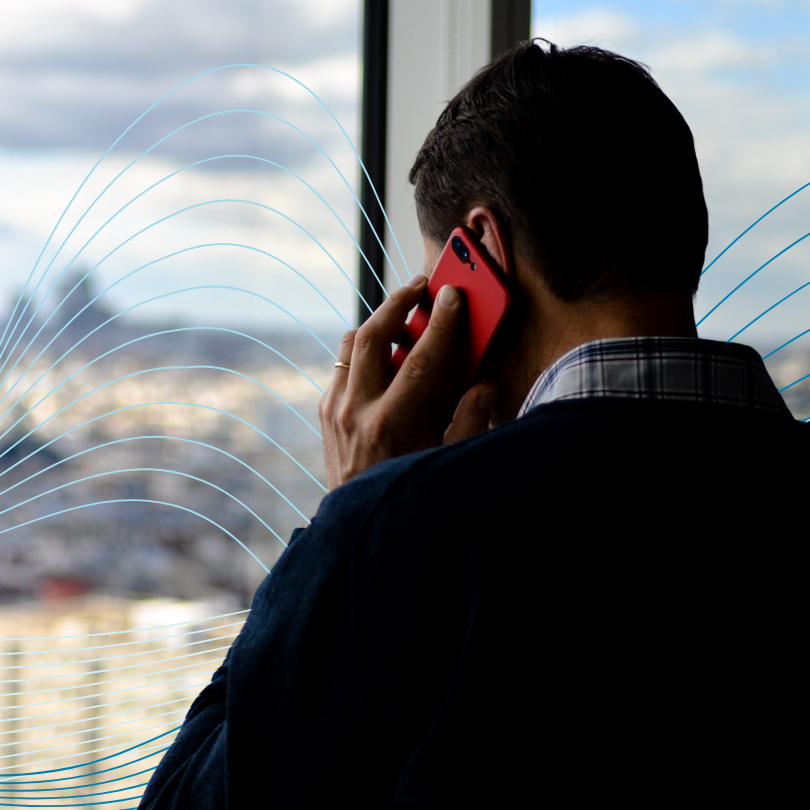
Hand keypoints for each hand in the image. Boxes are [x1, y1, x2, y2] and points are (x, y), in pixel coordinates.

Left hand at [319, 278, 495, 488]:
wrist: (359, 523)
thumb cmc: (408, 489)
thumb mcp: (445, 461)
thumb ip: (468, 421)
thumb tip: (484, 385)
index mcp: (389, 424)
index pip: (418, 360)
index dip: (440, 324)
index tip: (453, 295)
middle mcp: (355, 411)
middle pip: (371, 337)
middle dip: (397, 303)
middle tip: (421, 286)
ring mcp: (335, 410)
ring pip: (351, 345)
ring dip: (377, 322)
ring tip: (404, 311)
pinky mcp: (325, 411)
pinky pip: (344, 365)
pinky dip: (365, 350)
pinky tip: (388, 351)